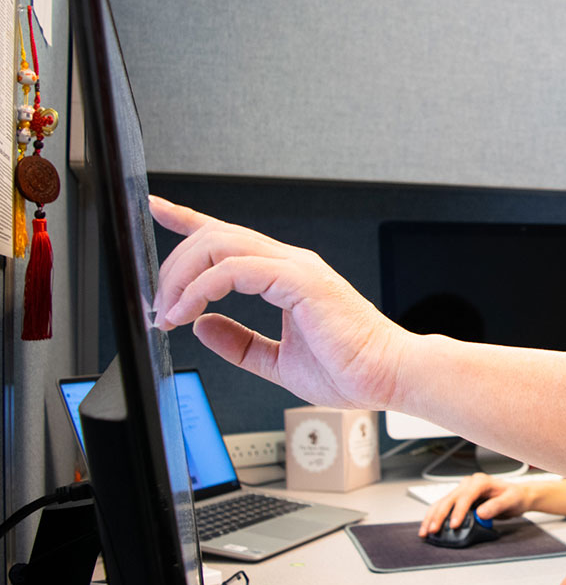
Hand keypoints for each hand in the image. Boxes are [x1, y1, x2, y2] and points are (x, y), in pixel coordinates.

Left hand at [150, 196, 410, 410]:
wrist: (388, 376)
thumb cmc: (351, 369)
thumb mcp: (277, 361)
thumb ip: (240, 343)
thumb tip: (203, 325)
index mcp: (286, 276)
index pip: (229, 237)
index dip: (188, 219)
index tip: (158, 208)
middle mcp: (289, 264)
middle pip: (214, 237)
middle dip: (174, 266)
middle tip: (159, 306)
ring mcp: (295, 268)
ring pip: (220, 244)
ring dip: (183, 276)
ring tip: (169, 310)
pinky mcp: (299, 280)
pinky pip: (236, 269)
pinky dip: (204, 287)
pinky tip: (191, 311)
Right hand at [417, 473, 533, 536]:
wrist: (515, 496)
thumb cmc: (514, 497)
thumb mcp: (510, 501)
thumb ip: (496, 506)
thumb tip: (481, 513)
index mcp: (480, 482)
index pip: (466, 495)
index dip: (458, 511)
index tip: (454, 525)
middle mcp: (469, 484)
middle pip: (449, 499)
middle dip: (440, 516)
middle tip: (434, 530)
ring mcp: (462, 491)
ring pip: (442, 503)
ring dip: (432, 517)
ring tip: (425, 532)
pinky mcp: (459, 500)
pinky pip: (443, 507)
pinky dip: (435, 517)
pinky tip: (429, 527)